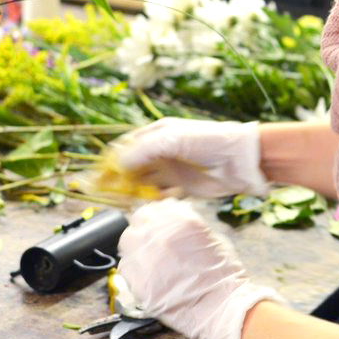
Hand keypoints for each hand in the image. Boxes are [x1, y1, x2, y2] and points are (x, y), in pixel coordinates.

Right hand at [111, 118, 268, 197]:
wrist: (241, 160)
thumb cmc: (208, 141)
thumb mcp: (172, 139)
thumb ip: (144, 150)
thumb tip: (117, 163)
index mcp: (156, 134)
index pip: (124, 147)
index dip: (109, 161)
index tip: (97, 177)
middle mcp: (159, 152)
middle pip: (130, 167)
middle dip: (116, 180)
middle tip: (103, 194)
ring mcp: (169, 170)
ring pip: (141, 183)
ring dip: (131, 192)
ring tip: (122, 202)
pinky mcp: (180, 187)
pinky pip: (157, 195)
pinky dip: (149, 200)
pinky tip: (147, 204)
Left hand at [118, 198, 278, 338]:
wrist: (223, 306)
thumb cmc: (222, 273)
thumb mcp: (210, 236)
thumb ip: (185, 226)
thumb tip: (170, 223)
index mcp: (177, 219)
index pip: (149, 210)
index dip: (151, 220)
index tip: (153, 228)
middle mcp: (158, 234)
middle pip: (134, 225)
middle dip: (141, 234)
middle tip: (149, 246)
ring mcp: (146, 257)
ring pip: (126, 246)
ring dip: (135, 252)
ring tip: (148, 263)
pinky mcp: (138, 282)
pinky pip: (125, 270)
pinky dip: (133, 272)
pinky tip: (146, 278)